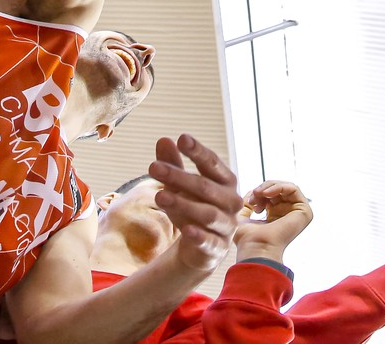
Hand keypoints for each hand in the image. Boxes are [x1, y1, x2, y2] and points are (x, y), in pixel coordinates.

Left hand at [150, 134, 245, 274]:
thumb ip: (173, 164)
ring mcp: (227, 225)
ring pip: (207, 214)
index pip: (212, 163)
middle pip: (205, 187)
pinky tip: (186, 230)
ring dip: (183, 204)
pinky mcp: (218, 247)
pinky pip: (210, 241)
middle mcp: (231, 201)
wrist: (200, 247)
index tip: (182, 138)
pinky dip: (200, 236)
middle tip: (153, 167)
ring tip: (159, 196)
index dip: (198, 151)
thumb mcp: (179, 185)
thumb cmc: (192, 207)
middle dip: (179, 177)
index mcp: (225, 180)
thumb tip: (163, 140)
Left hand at [234, 180, 314, 258]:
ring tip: (259, 194)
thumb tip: (254, 191)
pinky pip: (294, 188)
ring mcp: (296, 213)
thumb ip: (248, 202)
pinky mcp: (304, 211)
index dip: (259, 193)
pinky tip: (267, 193)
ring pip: (285, 187)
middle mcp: (287, 215)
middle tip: (254, 196)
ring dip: (270, 187)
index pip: (271, 194)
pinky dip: (279, 186)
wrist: (256, 247)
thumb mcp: (242, 215)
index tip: (250, 202)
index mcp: (275, 217)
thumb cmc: (247, 238)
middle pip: (278, 189)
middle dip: (263, 189)